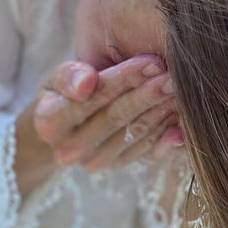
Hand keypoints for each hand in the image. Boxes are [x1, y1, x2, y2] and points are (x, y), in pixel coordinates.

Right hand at [32, 54, 183, 170]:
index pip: (92, 97)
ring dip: (159, 111)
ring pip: (133, 133)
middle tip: (172, 76)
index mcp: (49, 123)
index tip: (151, 61)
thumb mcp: (58, 78)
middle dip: (147, 94)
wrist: (62, 127)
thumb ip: (70, 75)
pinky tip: (177, 114)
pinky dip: (163, 130)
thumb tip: (87, 82)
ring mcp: (93, 161)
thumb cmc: (63, 93)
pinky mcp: (114, 166)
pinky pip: (144, 149)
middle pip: (115, 116)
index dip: (123, 79)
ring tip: (178, 90)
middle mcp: (69, 149)